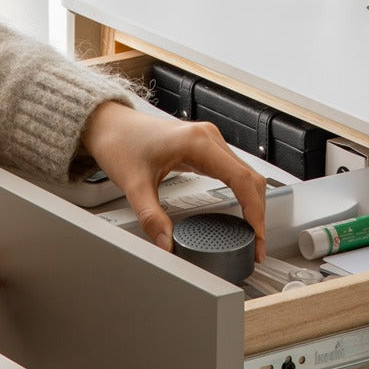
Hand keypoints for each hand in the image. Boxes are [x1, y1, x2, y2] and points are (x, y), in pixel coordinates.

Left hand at [81, 102, 266, 262]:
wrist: (109, 124)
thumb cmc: (120, 143)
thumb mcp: (133, 184)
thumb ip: (150, 216)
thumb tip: (167, 243)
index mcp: (198, 142)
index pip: (241, 179)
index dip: (254, 210)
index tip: (256, 235)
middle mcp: (209, 138)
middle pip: (250, 177)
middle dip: (258, 212)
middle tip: (257, 244)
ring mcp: (209, 141)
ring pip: (246, 174)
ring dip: (253, 203)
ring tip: (251, 233)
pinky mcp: (206, 148)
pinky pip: (235, 172)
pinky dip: (242, 194)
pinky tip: (240, 213)